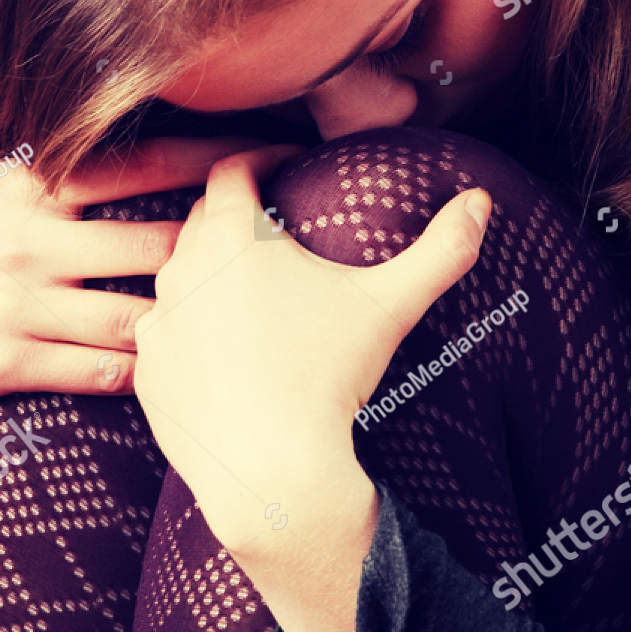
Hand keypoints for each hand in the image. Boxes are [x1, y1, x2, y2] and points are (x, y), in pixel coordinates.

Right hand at [0, 135, 288, 530]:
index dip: (223, 159)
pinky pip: (104, 371)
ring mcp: (18, 302)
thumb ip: (50, 155)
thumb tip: (128, 107)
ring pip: (139, 317)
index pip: (149, 160)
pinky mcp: (8, 360)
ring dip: (189, 323)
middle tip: (280, 260)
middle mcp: (29, 236)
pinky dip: (146, 371)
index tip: (282, 154)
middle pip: (160, 244)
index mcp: (31, 178)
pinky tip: (177, 370)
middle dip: (224, 254)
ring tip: (242, 326)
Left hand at [133, 148, 491, 563]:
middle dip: (234, 216)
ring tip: (250, 291)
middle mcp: (180, 270)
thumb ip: (441, 248)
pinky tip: (224, 350)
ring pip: (179, 280)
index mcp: (229, 237)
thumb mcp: (390, 306)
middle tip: (273, 229)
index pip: (230, 170)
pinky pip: (167, 337)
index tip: (283, 164)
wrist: (273, 472)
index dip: (259, 159)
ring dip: (209, 276)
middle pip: (201, 221)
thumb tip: (483, 201)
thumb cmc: (329, 379)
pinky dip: (191, 334)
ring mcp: (157, 323)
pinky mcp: (148, 372)